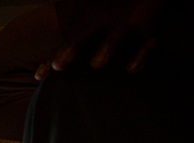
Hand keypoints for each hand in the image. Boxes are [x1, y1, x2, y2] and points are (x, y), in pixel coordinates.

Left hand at [36, 0, 168, 79]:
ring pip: (118, 34)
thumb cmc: (120, 36)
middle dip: (71, 48)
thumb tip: (55, 81)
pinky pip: (148, 43)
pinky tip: (132, 69)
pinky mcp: (152, 33)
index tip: (39, 77)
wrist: (154, 10)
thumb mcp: (95, 42)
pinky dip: (141, 54)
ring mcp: (130, 27)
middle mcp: (108, 25)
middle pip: (86, 34)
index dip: (52, 58)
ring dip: (107, 47)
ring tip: (96, 64)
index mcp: (91, 28)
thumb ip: (78, 58)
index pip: (67, 43)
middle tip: (58, 67)